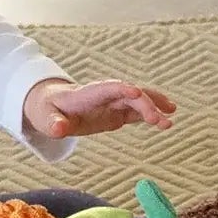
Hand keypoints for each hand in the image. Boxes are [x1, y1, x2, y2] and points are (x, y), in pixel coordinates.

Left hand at [24, 77, 176, 139]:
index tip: (137, 92)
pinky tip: (167, 121)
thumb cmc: (48, 111)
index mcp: (88, 94)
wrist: (52, 106)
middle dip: (145, 104)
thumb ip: (54, 124)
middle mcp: (105, 95)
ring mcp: (114, 103)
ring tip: (171, 118)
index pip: (108, 88)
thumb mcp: (46, 119)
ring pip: (138, 101)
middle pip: (129, 95)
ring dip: (155, 107)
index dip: (123, 89)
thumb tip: (59, 130)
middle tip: (159, 120)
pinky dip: (152, 115)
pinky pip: (138, 112)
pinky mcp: (118, 113)